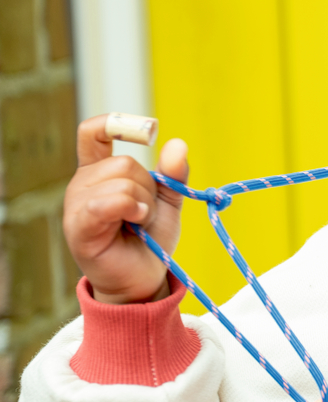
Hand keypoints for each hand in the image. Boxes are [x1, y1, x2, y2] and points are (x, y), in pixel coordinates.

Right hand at [64, 116, 188, 303]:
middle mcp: (83, 184)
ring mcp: (77, 205)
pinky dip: (130, 208)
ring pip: (121, 181)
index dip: (117, 123)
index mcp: (99, 172)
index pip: (93, 133)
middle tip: (145, 214)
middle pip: (124, 163)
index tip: (148, 131)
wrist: (144, 278)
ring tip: (138, 224)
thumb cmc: (150, 239)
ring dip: (143, 204)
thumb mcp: (168, 202)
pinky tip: (135, 221)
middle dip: (148, 188)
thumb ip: (172, 174)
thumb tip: (178, 144)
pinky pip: (106, 202)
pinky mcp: (80, 227)